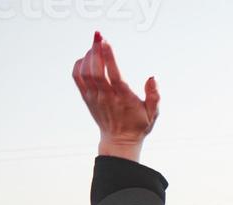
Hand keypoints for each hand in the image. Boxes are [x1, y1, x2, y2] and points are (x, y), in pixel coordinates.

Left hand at [72, 33, 158, 161]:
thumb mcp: (153, 113)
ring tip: (95, 45)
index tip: (106, 42)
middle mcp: (107, 97)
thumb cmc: (138, 124)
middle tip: (98, 36)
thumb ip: (154, 95)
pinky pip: (77, 78)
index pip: (114, 75)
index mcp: (124, 99)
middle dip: (96, 50)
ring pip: (86, 72)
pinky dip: (79, 64)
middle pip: (96, 70)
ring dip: (88, 56)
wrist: (119, 141)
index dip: (108, 57)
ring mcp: (94, 97)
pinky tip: (86, 58)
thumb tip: (153, 77)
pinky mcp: (86, 97)